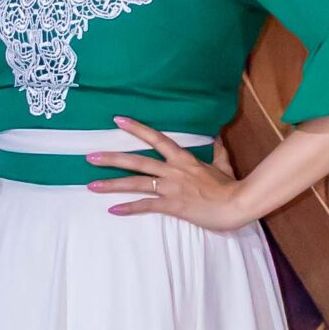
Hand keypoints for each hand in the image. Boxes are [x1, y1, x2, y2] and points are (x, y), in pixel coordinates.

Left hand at [89, 116, 248, 228]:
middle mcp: (173, 170)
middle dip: (112, 158)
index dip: (137, 128)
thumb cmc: (231, 186)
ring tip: (91, 185)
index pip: (156, 138)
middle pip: (137, 160)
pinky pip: (146, 206)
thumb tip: (217, 138)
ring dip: (112, 184)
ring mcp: (171, 187)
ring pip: (136, 182)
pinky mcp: (172, 205)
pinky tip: (113, 210)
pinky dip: (129, 208)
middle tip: (90, 157)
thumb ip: (217, 152)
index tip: (118, 120)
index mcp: (183, 158)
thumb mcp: (223, 166)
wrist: (238, 204)